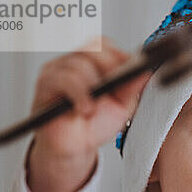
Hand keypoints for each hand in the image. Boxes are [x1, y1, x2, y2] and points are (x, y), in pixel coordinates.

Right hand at [30, 36, 150, 159]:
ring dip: (91, 88)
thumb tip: (146, 71)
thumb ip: (132, 88)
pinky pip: (63, 80)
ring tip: (93, 109)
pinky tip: (84, 109)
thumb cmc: (95, 124)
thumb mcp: (121, 107)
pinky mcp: (45, 84)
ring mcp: (57, 71)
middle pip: (92, 48)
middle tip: (113, 90)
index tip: (131, 70)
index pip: (104, 44)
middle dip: (108, 69)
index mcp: (92, 63)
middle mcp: (73, 62)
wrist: (74, 148)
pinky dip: (78, 94)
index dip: (118, 54)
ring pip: (79, 65)